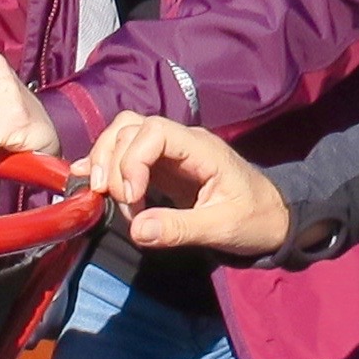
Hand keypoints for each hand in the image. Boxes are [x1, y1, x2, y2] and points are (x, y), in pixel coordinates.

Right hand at [81, 114, 289, 257]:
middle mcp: (182, 142)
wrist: (272, 218)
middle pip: (130, 128)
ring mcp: (169, 152)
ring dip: (105, 161)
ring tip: (102, 195)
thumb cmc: (255, 219)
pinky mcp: (160, 167)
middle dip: (112, 163)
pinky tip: (85, 180)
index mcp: (201, 148)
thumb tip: (137, 230)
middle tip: (114, 202)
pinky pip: (126, 154)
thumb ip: (180, 229)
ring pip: (123, 135)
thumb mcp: (223, 229)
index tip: (132, 198)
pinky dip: (105, 165)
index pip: (153, 131)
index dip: (131, 161)